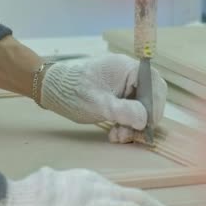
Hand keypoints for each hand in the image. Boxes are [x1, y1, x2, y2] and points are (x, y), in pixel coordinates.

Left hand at [40, 54, 167, 142]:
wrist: (50, 90)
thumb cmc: (71, 92)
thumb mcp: (97, 104)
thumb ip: (122, 111)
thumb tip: (144, 120)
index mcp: (127, 68)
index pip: (154, 84)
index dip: (155, 106)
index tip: (147, 126)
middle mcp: (129, 75)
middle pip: (149, 98)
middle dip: (141, 120)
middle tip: (130, 136)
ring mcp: (123, 86)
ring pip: (140, 108)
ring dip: (132, 126)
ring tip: (117, 137)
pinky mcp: (118, 98)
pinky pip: (130, 112)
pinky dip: (125, 125)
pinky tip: (114, 135)